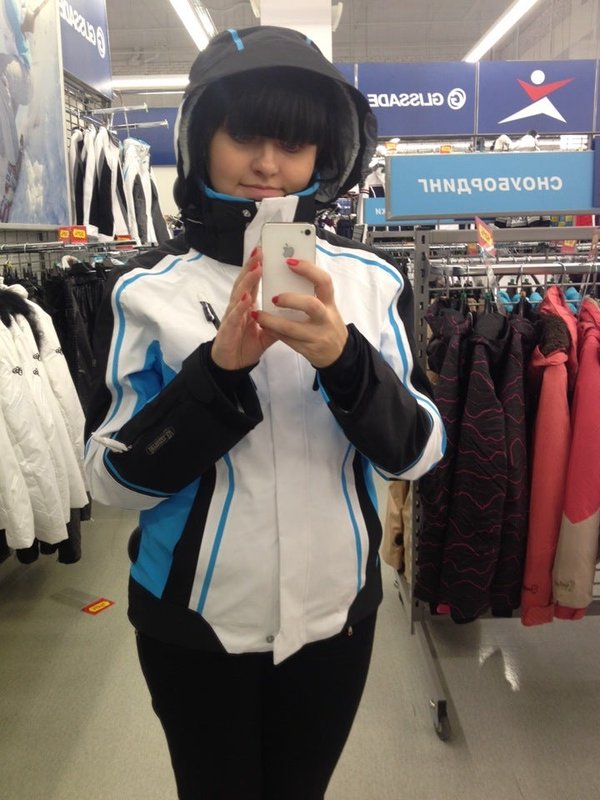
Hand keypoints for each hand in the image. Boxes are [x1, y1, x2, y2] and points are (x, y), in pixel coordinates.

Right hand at [210, 247, 277, 369]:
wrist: (231, 365)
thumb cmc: (245, 345)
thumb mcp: (266, 333)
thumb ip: (278, 322)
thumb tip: (295, 314)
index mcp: (247, 306)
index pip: (253, 283)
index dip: (257, 266)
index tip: (264, 251)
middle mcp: (238, 308)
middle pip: (244, 283)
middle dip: (251, 266)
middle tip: (260, 250)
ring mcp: (232, 317)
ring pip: (238, 295)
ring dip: (247, 281)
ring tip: (256, 268)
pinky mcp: (228, 330)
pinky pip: (235, 317)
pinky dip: (240, 307)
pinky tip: (246, 298)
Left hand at [251, 258, 347, 367]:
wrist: (339, 355)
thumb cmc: (328, 325)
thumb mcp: (327, 308)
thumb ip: (312, 294)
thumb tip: (288, 272)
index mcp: (330, 303)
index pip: (324, 281)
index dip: (308, 270)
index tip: (290, 262)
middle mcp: (326, 319)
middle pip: (310, 305)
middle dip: (290, 300)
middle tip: (274, 298)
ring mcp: (317, 336)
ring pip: (291, 328)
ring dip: (271, 320)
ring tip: (256, 314)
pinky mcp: (308, 350)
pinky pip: (286, 340)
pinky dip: (272, 332)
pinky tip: (262, 325)